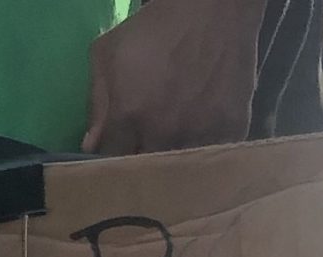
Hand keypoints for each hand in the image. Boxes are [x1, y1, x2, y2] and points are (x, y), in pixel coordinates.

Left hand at [84, 0, 268, 154]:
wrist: (212, 11)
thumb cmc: (155, 28)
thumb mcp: (109, 52)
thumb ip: (97, 101)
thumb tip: (91, 146)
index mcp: (130, 115)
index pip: (113, 163)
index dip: (112, 165)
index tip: (113, 163)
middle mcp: (164, 133)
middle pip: (148, 174)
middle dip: (142, 170)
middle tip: (143, 159)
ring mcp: (200, 137)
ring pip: (183, 172)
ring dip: (175, 168)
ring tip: (172, 152)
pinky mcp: (231, 134)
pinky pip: (215, 160)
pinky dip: (206, 155)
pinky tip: (201, 139)